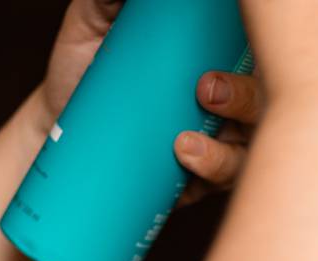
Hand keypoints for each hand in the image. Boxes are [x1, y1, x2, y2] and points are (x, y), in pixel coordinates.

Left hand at [33, 0, 259, 207]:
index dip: (260, 50)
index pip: (253, 55)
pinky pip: (216, 186)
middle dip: (244, 98)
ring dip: (223, 152)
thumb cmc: (84, 70)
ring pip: (246, 153)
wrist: (56, 127)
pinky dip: (204, 176)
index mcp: (214, 60)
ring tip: (184, 144)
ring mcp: (217, 144)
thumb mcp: (94, 27)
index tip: (234, 46)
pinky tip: (182, 163)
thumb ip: (108, 3)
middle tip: (207, 90)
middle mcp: (226, 103)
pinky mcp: (197, 181)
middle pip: (261, 104)